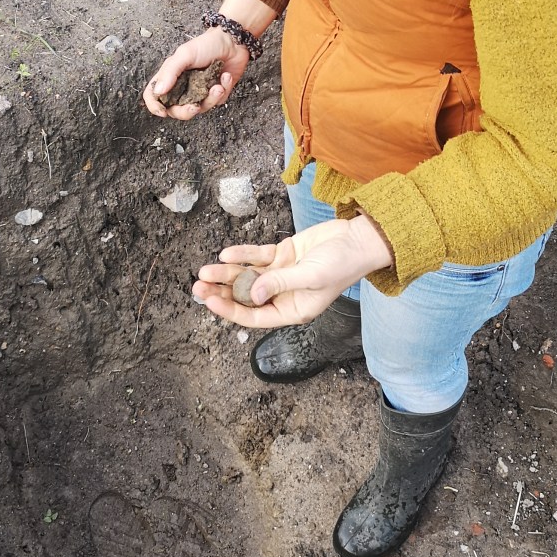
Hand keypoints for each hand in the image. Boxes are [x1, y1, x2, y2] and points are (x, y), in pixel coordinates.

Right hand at [142, 28, 249, 119]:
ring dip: (210, 99)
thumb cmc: (206, 44)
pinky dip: (223, 90)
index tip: (163, 111)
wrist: (233, 41)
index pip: (154, 96)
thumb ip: (170, 72)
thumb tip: (158, 91)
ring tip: (218, 86)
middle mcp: (182, 87)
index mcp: (170, 77)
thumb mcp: (185, 54)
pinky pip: (217, 102)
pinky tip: (226, 77)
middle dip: (186, 112)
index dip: (155, 106)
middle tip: (195, 107)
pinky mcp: (216, 94)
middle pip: (176, 110)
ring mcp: (199, 92)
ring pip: (200, 109)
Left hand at [193, 216, 392, 328]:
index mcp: (293, 310)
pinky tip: (226, 254)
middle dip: (222, 291)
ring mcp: (281, 274)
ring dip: (227, 273)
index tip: (210, 301)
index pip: (255, 316)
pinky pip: (257, 257)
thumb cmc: (343, 265)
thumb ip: (280, 284)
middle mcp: (284, 295)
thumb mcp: (312, 277)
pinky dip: (242, 255)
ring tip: (205, 270)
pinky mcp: (283, 255)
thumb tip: (252, 294)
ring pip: (247, 276)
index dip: (231, 310)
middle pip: (246, 296)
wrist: (357, 240)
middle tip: (198, 285)